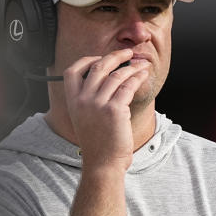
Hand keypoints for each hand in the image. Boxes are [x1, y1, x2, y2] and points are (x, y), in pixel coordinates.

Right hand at [61, 49, 150, 170]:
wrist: (103, 163)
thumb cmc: (97, 142)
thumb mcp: (84, 118)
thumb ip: (88, 99)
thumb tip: (105, 78)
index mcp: (73, 101)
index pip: (72, 71)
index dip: (87, 60)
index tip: (101, 58)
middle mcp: (83, 100)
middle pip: (98, 67)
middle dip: (115, 56)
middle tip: (128, 52)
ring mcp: (98, 104)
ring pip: (117, 75)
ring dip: (132, 67)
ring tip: (141, 65)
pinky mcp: (114, 110)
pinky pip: (128, 86)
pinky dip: (137, 78)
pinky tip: (143, 75)